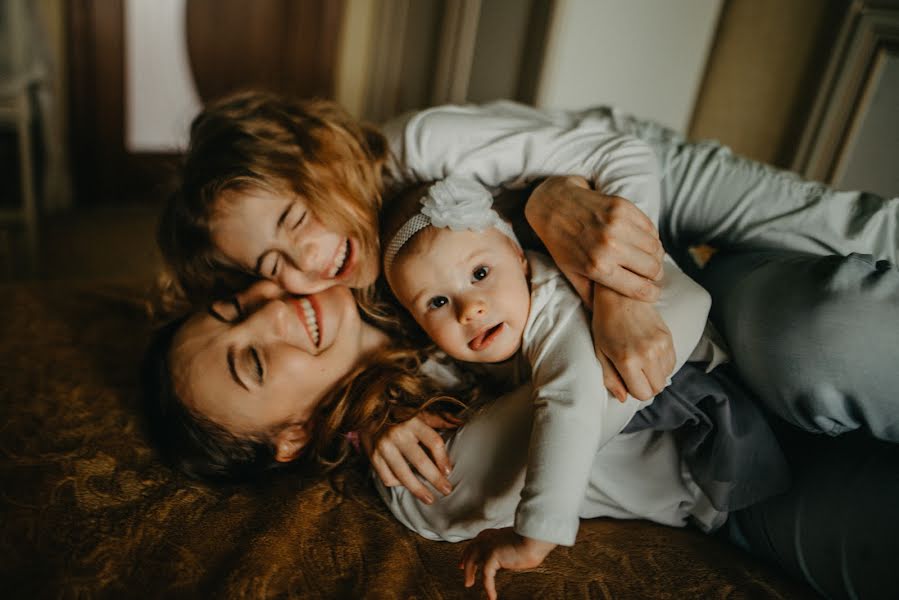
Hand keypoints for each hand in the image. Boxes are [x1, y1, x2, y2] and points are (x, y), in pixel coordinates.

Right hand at [362, 413, 458, 503]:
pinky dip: (399, 484)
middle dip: (435, 479)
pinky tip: (408, 485)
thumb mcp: (419, 412)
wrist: (367, 414)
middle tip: (447, 490)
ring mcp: (384, 447)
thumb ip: (440, 418)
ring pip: (403, 475)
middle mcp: (397, 434)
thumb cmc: (399, 415)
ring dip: (418, 489)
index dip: (442, 458)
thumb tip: (461, 423)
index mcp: (412, 421)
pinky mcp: (373, 457)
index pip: (433, 442)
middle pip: (420, 461)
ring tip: (429, 499)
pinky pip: (388, 478)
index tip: (449, 471)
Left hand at [460, 528, 556, 599]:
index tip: (466, 557)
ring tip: (468, 584)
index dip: (470, 550)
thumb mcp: (516, 542)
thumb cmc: (532, 541)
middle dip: (465, 559)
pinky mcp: (491, 556)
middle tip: (460, 568)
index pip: (477, 541)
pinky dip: (488, 587)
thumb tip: (509, 557)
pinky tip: (491, 597)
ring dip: (469, 573)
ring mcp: (488, 546)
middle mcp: (488, 538)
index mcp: (493, 534)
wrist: (535, 539)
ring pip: (472, 562)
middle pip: (471, 550)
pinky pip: (486, 575)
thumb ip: (507, 548)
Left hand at [525, 175, 663, 302]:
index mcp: (597, 267)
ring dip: (655, 255)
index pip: (641, 289)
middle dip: (656, 275)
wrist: (553, 206)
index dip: (651, 294)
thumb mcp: (570, 274)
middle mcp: (610, 246)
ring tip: (646, 258)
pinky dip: (651, 237)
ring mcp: (618, 225)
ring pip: (656, 248)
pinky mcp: (623, 207)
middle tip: (650, 275)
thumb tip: (607, 316)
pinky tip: (641, 241)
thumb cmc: (562, 244)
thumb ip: (590, 296)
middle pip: (653, 269)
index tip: (652, 293)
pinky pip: (650, 228)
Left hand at [592, 284, 674, 400]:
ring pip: (666, 377)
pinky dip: (662, 364)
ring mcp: (661, 345)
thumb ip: (611, 379)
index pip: (643, 394)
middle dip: (645, 385)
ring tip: (640, 360)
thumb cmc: (605, 324)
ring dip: (654, 374)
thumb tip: (624, 398)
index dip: (634, 390)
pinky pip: (672, 363)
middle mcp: (648, 354)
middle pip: (657, 388)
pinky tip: (649, 353)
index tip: (627, 379)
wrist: (620, 297)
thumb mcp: (600, 353)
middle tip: (633, 372)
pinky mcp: (669, 337)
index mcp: (628, 360)